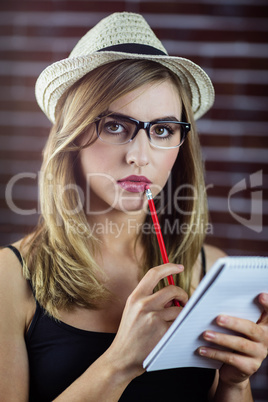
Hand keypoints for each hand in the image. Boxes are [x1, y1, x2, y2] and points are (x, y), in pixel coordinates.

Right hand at [107, 263, 187, 379]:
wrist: (121, 359)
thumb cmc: (130, 335)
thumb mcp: (133, 311)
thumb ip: (149, 299)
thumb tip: (172, 293)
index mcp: (135, 297)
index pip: (154, 273)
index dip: (169, 267)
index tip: (179, 267)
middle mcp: (143, 304)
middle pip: (172, 289)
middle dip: (183, 294)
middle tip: (184, 301)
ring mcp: (153, 318)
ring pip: (179, 309)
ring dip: (181, 315)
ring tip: (176, 321)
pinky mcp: (162, 332)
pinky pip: (179, 324)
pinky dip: (181, 327)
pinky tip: (175, 332)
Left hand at [198, 293, 267, 386]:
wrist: (235, 368)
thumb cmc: (236, 338)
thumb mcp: (238, 326)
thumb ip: (235, 313)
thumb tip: (215, 301)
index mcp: (264, 325)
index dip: (267, 304)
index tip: (260, 296)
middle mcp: (265, 339)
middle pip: (251, 329)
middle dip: (234, 323)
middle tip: (218, 318)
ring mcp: (259, 354)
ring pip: (240, 344)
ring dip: (221, 339)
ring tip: (205, 334)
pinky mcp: (250, 367)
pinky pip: (231, 359)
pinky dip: (215, 353)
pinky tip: (202, 349)